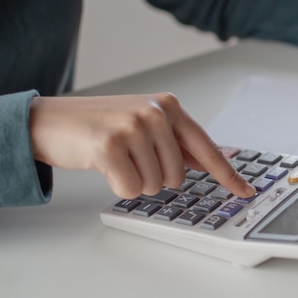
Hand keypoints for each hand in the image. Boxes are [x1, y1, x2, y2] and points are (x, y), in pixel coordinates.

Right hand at [29, 93, 255, 199]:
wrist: (50, 121)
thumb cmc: (100, 125)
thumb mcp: (145, 124)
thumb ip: (177, 142)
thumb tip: (208, 162)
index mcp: (170, 106)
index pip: (207, 147)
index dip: (227, 174)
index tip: (246, 191)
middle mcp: (156, 112)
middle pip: (178, 176)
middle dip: (155, 177)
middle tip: (130, 158)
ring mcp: (134, 127)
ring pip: (155, 185)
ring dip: (135, 181)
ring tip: (116, 158)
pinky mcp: (110, 146)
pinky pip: (130, 190)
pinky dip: (117, 186)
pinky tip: (104, 165)